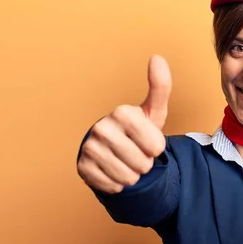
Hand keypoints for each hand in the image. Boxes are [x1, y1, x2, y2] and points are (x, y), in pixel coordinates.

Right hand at [77, 55, 171, 193]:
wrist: (113, 150)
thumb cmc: (138, 131)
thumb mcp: (153, 111)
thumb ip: (160, 87)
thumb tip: (157, 57)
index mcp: (122, 112)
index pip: (156, 146)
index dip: (157, 149)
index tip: (149, 141)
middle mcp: (102, 127)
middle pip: (142, 163)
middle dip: (144, 164)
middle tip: (136, 153)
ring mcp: (89, 147)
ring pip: (127, 177)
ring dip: (132, 176)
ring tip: (126, 162)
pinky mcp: (82, 167)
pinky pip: (111, 186)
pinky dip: (117, 184)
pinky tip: (114, 171)